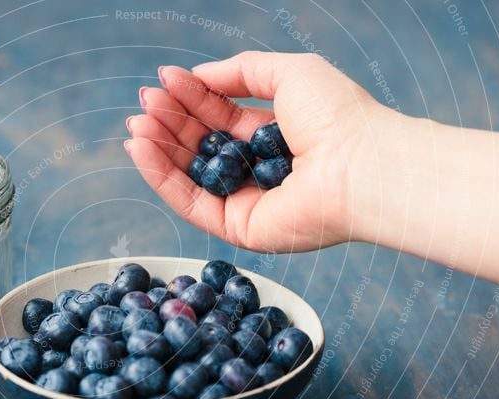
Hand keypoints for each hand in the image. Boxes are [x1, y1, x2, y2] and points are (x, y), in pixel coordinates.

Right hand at [124, 51, 389, 251]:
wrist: (361, 166)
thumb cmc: (338, 116)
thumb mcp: (288, 73)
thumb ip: (240, 70)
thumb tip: (197, 75)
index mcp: (272, 134)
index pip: (220, 116)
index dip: (190, 98)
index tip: (162, 80)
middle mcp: (257, 169)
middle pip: (201, 145)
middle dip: (170, 122)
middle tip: (144, 103)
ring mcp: (246, 201)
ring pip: (190, 175)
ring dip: (159, 149)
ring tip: (137, 125)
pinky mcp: (236, 228)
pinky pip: (190, 202)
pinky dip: (162, 178)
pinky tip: (142, 150)